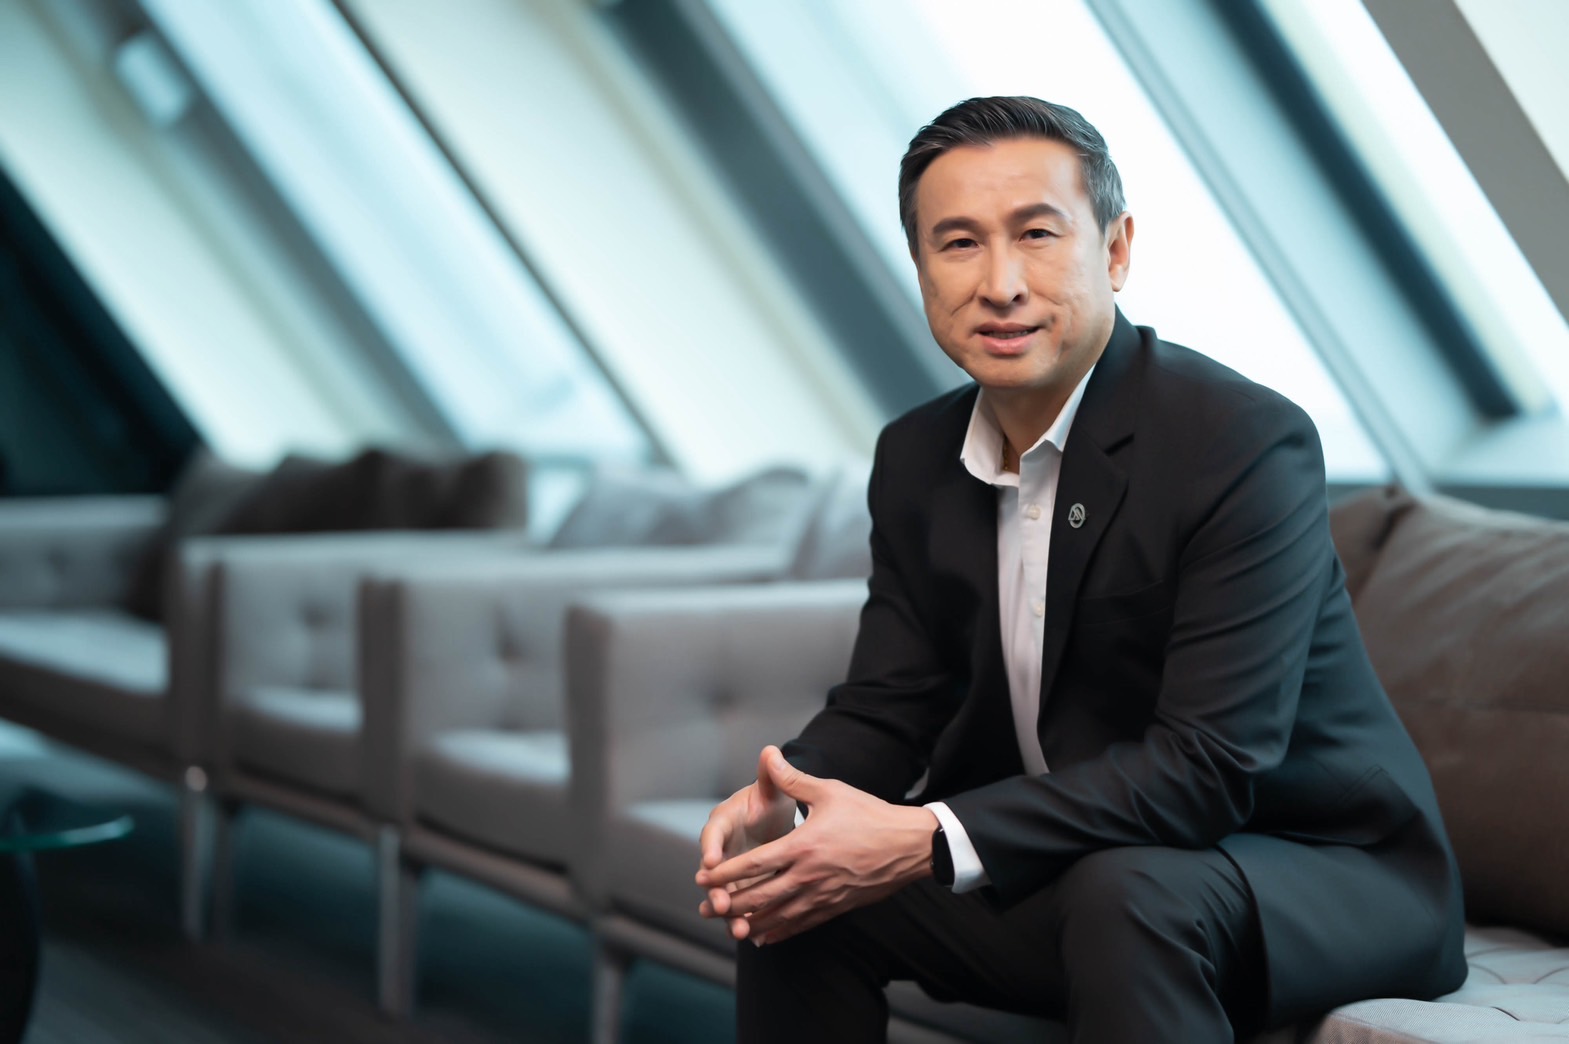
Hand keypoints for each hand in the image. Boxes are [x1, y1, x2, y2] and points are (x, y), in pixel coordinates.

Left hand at [696, 746, 936, 944]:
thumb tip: (768, 756)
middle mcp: (809, 876)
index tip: (703, 876)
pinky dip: (779, 932)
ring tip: (728, 928)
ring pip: (778, 916)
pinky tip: (764, 937)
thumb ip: (793, 779)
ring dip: (750, 924)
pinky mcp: (835, 906)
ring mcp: (822, 895)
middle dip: (730, 904)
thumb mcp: (829, 791)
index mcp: (803, 846)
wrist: (908, 846)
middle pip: (760, 897)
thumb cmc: (868, 815)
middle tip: (705, 909)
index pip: (755, 864)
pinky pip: (801, 924)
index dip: (726, 872)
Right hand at [697, 746, 798, 929]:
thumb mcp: (770, 788)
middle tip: (720, 906)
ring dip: (730, 914)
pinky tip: (757, 938)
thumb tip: (770, 750)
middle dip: (716, 891)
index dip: (711, 848)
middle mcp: (720, 850)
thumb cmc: (769, 799)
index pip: (713, 834)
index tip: (711, 863)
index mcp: (723, 821)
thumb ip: (770, 775)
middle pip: (714, 873)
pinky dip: (748, 920)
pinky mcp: (741, 888)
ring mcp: (729, 872)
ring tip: (740, 931)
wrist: (772, 817)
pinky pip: (742, 906)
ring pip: (725, 895)